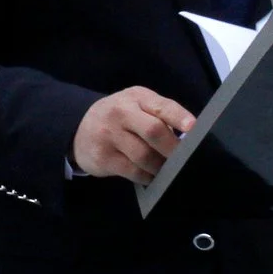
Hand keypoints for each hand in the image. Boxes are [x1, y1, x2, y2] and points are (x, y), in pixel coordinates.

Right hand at [72, 86, 196, 184]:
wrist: (79, 129)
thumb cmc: (119, 117)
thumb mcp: (136, 105)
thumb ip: (158, 115)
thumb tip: (187, 139)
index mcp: (136, 97)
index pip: (161, 105)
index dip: (178, 117)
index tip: (193, 128)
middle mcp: (121, 112)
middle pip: (153, 131)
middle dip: (173, 148)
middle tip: (184, 159)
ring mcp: (109, 135)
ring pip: (145, 155)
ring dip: (160, 166)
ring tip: (166, 168)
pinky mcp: (103, 157)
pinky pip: (133, 171)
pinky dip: (147, 176)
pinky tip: (150, 175)